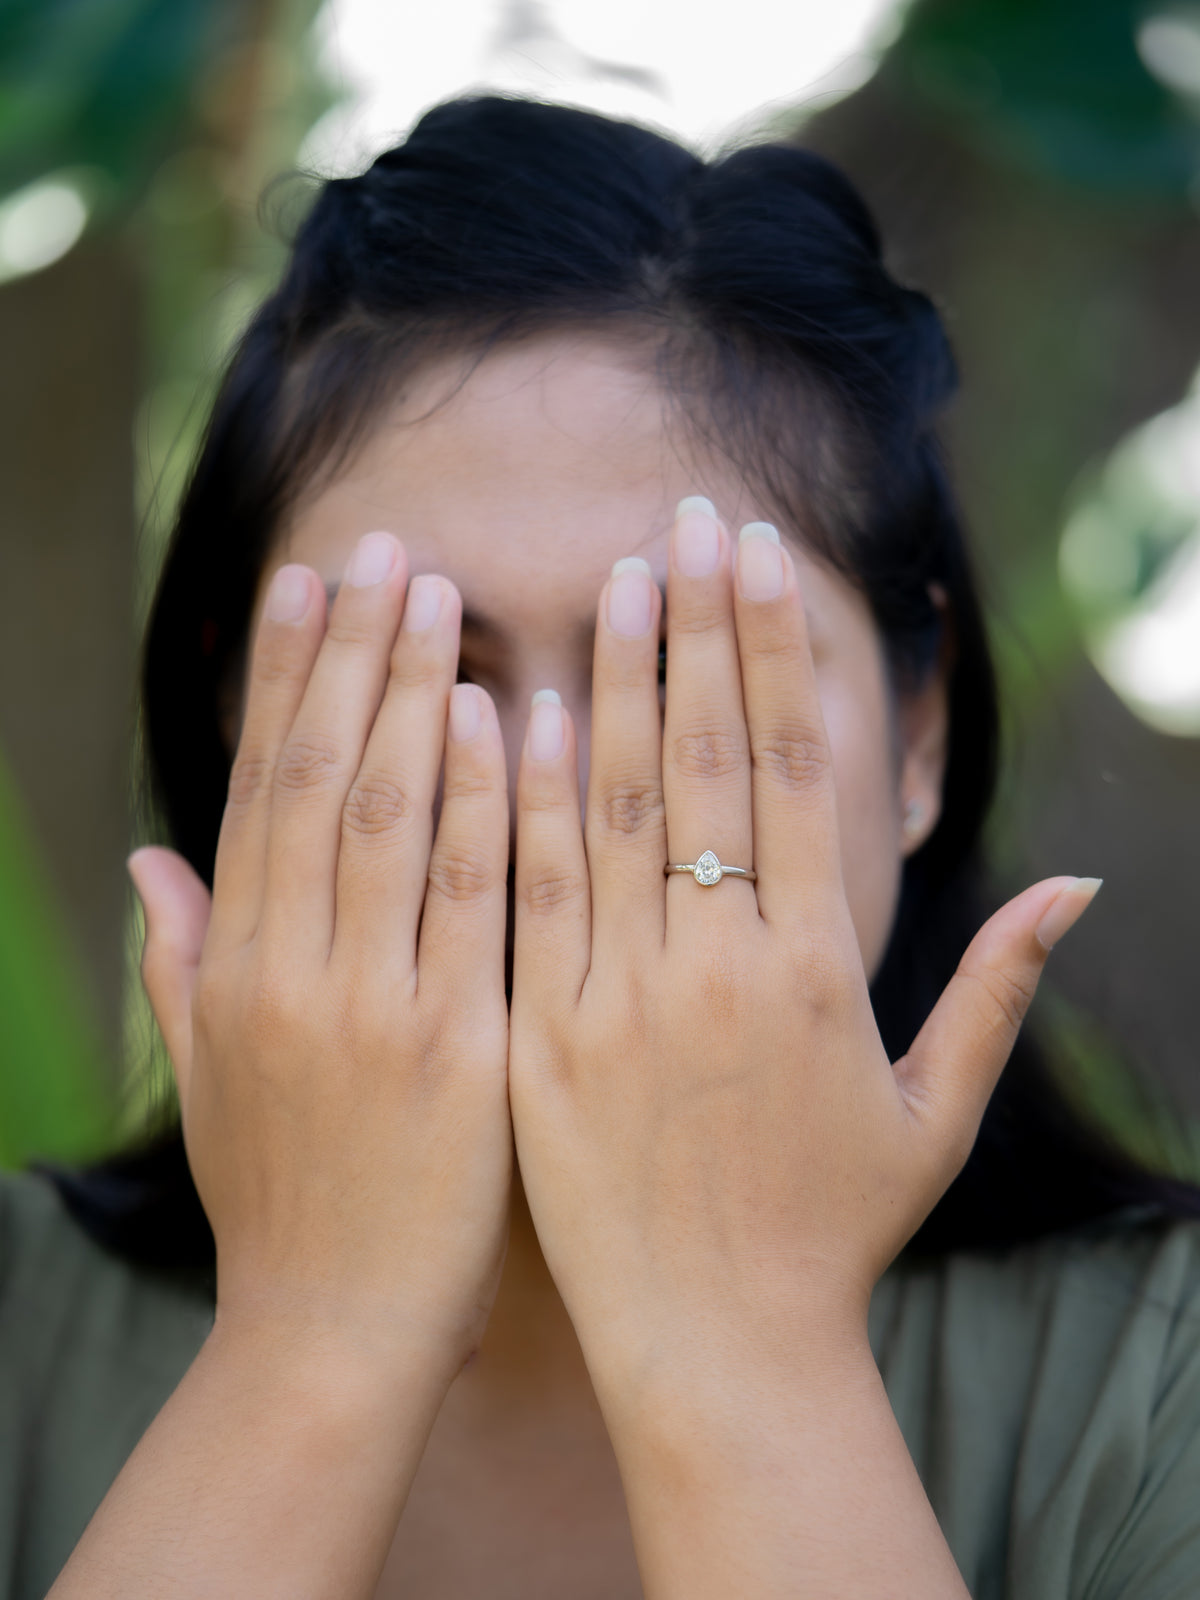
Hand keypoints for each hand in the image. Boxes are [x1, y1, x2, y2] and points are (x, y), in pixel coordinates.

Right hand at [129, 533, 510, 1379]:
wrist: (332, 1332)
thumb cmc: (280, 1201)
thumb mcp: (208, 1078)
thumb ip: (180, 959)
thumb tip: (146, 857)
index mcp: (234, 968)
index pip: (258, 790)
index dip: (281, 680)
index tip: (306, 585)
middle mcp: (289, 969)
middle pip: (317, 777)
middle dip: (348, 654)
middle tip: (385, 547)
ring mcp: (369, 1004)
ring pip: (383, 817)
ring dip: (409, 694)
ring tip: (439, 592)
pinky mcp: (455, 1048)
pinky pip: (467, 902)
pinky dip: (475, 803)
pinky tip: (500, 715)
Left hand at [508, 502, 1097, 1407]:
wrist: (722, 1349)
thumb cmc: (835, 1229)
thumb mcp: (935, 1108)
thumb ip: (997, 985)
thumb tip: (1084, 884)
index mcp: (820, 967)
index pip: (797, 768)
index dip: (779, 650)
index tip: (760, 558)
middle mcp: (725, 965)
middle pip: (714, 759)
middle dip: (702, 627)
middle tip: (687, 517)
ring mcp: (626, 999)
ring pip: (620, 808)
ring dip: (619, 680)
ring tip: (616, 576)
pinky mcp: (545, 1040)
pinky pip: (534, 897)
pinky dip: (525, 798)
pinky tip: (514, 706)